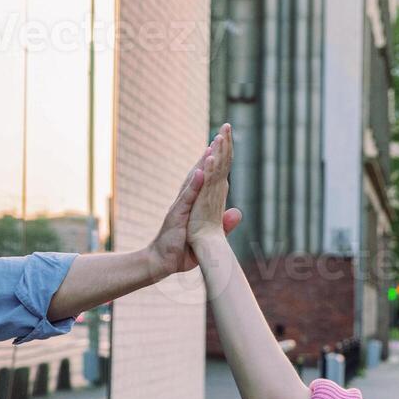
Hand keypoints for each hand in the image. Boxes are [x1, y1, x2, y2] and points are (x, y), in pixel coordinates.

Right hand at [148, 129, 241, 275]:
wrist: (160, 263)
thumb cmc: (181, 251)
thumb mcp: (206, 237)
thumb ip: (222, 224)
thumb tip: (238, 212)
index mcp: (193, 204)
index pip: (206, 179)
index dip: (214, 163)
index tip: (223, 146)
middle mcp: (186, 201)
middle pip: (199, 173)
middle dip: (210, 154)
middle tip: (220, 135)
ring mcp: (181, 207)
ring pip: (193, 181)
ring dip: (202, 164)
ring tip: (212, 147)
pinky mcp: (177, 216)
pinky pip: (186, 198)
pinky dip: (194, 185)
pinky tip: (201, 172)